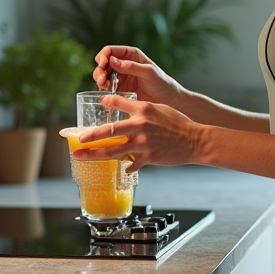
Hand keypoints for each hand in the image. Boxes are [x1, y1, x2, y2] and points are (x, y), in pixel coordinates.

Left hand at [73, 94, 203, 171]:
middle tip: (79, 140)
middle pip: (109, 132)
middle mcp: (140, 125)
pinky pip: (131, 165)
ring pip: (113, 151)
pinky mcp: (148, 157)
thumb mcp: (159, 109)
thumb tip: (128, 114)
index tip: (100, 103)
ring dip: (94, 155)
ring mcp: (143, 143)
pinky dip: (126, 167)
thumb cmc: (178, 123)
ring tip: (81, 157)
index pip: (118, 103)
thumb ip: (141, 111)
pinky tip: (122, 170)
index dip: (106, 103)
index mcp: (143, 109)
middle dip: (91, 136)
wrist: (195, 140)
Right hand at [91, 45, 182, 105]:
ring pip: (103, 74)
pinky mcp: (119, 89)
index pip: (111, 50)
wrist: (167, 100)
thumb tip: (112, 60)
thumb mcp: (148, 73)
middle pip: (104, 62)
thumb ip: (131, 66)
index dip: (104, 55)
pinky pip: (106, 86)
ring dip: (99, 78)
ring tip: (103, 84)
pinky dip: (103, 87)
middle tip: (102, 78)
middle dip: (100, 68)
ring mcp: (120, 76)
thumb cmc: (161, 83)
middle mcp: (124, 64)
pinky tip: (106, 91)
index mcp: (131, 55)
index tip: (103, 63)